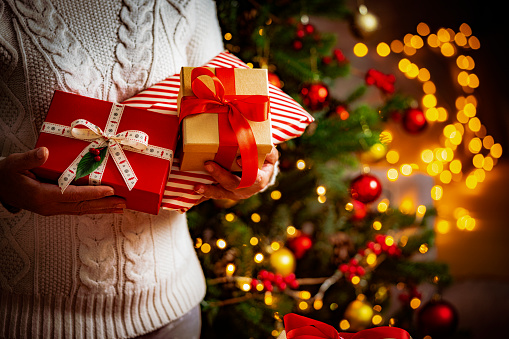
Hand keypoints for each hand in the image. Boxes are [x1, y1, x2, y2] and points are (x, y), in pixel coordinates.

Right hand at [0, 147, 125, 215]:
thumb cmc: (7, 173)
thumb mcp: (15, 162)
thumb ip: (30, 158)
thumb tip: (44, 152)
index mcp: (42, 195)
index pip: (73, 195)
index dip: (93, 193)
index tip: (110, 190)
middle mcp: (49, 206)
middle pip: (82, 206)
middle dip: (104, 205)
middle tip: (123, 203)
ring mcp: (52, 209)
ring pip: (81, 210)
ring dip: (101, 209)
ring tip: (119, 208)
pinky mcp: (54, 208)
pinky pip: (76, 209)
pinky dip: (92, 207)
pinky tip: (103, 206)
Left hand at [194, 146, 278, 201]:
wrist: (260, 174)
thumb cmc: (264, 161)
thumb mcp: (270, 154)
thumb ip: (268, 151)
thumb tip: (255, 146)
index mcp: (259, 180)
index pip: (254, 177)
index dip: (248, 171)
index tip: (240, 160)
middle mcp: (246, 190)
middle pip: (233, 185)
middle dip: (220, 176)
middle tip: (208, 165)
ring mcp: (233, 193)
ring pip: (220, 193)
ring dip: (208, 191)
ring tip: (196, 187)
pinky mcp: (223, 193)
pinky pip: (211, 195)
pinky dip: (200, 196)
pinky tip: (189, 198)